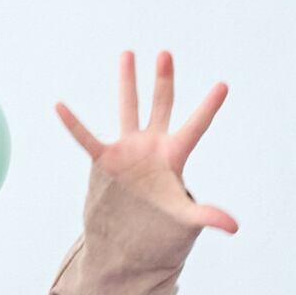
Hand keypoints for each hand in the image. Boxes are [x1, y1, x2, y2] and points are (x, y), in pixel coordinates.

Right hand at [54, 49, 238, 238]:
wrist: (131, 241)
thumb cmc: (162, 227)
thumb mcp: (186, 220)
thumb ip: (207, 216)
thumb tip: (234, 227)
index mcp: (175, 157)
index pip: (195, 127)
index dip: (209, 107)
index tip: (224, 85)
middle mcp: (152, 146)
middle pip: (161, 107)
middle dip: (163, 81)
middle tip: (165, 53)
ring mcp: (128, 150)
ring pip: (128, 109)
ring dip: (128, 83)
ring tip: (129, 53)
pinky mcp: (105, 160)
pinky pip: (86, 139)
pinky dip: (73, 125)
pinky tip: (60, 106)